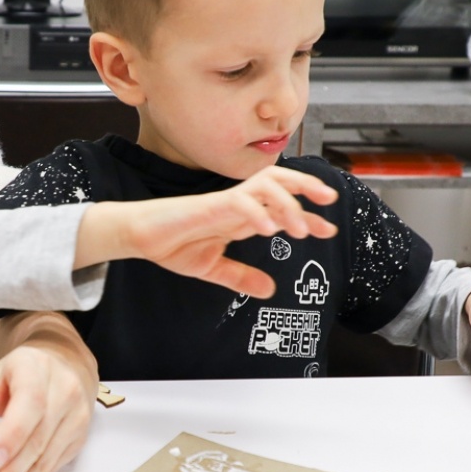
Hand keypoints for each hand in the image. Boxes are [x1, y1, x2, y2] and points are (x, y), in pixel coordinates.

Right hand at [79, 167, 337, 298]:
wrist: (139, 238)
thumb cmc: (171, 245)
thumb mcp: (212, 268)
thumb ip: (240, 276)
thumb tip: (269, 290)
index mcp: (240, 217)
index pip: (282, 209)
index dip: (309, 216)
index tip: (328, 230)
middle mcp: (237, 204)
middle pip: (279, 181)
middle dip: (307, 187)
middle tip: (331, 199)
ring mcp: (224, 202)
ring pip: (265, 184)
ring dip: (288, 201)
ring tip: (302, 227)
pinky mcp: (207, 206)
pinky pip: (238, 202)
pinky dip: (257, 212)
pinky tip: (269, 229)